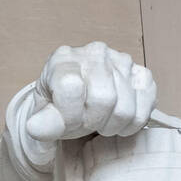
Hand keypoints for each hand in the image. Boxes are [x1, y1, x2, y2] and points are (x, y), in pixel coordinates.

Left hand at [24, 42, 180, 143]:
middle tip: (84, 121)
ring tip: (100, 120)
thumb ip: (42, 123)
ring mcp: (121, 60)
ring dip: (111, 125)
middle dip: (92, 121)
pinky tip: (116, 117)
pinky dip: (131, 122)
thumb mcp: (44, 116)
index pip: (72, 88)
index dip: (69, 115)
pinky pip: (145, 107)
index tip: (64, 120)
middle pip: (104, 99)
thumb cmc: (59, 106)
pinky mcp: (142, 73)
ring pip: (125, 108)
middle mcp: (94, 52)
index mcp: (63, 58)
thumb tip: (35, 128)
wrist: (77, 102)